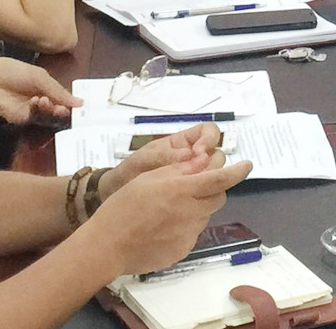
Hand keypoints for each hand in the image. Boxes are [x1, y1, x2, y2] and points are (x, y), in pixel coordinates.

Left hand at [0, 56, 78, 125]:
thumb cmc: (12, 70)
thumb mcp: (39, 76)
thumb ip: (58, 90)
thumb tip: (80, 102)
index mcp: (45, 87)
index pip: (62, 98)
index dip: (70, 102)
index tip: (79, 105)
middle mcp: (39, 100)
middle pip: (56, 110)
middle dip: (61, 109)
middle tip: (63, 108)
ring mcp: (29, 110)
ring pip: (46, 116)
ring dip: (49, 109)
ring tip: (47, 101)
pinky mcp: (18, 118)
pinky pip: (33, 118)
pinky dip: (38, 111)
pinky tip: (37, 101)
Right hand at [86, 145, 252, 274]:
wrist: (108, 245)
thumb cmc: (123, 206)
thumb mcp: (148, 178)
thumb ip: (178, 170)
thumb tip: (202, 161)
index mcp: (182, 190)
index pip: (220, 179)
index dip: (237, 171)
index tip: (247, 165)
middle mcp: (190, 212)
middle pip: (217, 198)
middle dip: (212, 190)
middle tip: (192, 188)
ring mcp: (188, 234)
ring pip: (204, 216)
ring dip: (195, 209)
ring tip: (167, 211)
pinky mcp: (182, 250)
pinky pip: (191, 234)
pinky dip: (183, 228)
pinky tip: (162, 229)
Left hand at [97, 121, 222, 200]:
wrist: (118, 193)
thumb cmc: (131, 169)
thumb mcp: (146, 158)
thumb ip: (166, 155)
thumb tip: (189, 155)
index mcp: (185, 143)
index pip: (209, 132)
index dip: (210, 139)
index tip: (201, 152)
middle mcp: (194, 159)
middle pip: (217, 155)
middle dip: (212, 164)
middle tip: (200, 175)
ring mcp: (194, 178)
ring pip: (215, 176)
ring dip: (209, 182)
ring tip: (196, 191)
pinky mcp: (193, 196)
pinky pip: (206, 194)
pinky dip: (203, 198)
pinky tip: (193, 203)